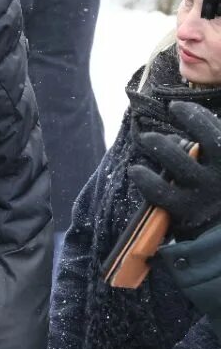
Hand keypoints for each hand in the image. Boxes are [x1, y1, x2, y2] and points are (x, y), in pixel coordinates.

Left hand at [130, 102, 220, 239]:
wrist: (219, 242)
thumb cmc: (215, 196)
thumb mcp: (217, 170)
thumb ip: (211, 148)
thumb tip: (187, 118)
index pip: (219, 133)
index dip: (197, 115)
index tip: (177, 106)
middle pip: (211, 142)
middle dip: (188, 121)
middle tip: (170, 113)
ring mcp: (206, 194)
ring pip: (181, 163)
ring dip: (159, 145)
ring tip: (145, 139)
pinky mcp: (186, 212)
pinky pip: (161, 192)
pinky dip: (145, 179)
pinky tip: (136, 170)